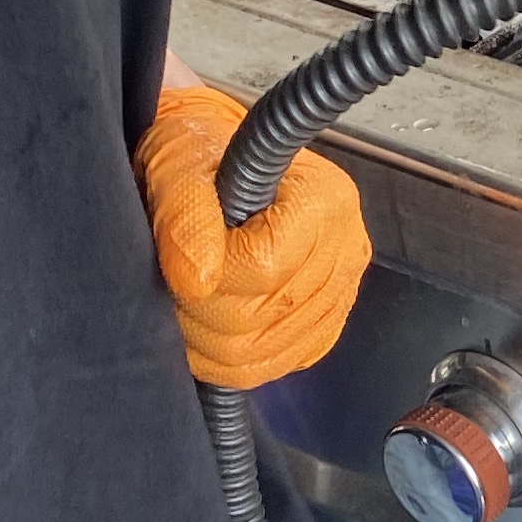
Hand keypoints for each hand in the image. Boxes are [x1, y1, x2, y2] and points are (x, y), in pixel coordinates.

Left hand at [134, 84, 371, 390]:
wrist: (213, 160)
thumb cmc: (198, 157)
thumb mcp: (177, 167)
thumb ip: (185, 216)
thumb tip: (197, 281)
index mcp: (323, 201)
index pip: (262, 270)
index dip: (206, 275)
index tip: (183, 254)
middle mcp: (344, 248)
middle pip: (261, 322)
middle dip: (200, 312)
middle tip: (177, 281)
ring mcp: (341, 291)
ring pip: (265, 356)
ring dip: (210, 340)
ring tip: (191, 300)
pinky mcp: (326, 322)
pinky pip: (279, 364)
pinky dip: (236, 356)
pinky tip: (218, 321)